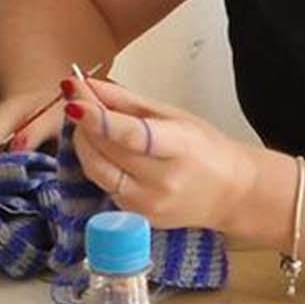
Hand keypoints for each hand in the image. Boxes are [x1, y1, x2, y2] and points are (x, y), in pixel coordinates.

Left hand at [64, 77, 255, 230]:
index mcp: (179, 149)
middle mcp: (163, 182)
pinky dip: (96, 163)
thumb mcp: (171, 114)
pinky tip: (102, 148)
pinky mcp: (138, 219)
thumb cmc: (203, 147)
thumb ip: (125, 100)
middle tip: (77, 99)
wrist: (231, 193)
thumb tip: (85, 84)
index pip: (131, 135)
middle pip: (107, 151)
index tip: (73, 96)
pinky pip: (104, 186)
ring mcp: (148, 206)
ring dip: (84, 143)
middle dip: (83, 122)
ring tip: (87, 123)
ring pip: (97, 171)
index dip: (98, 117)